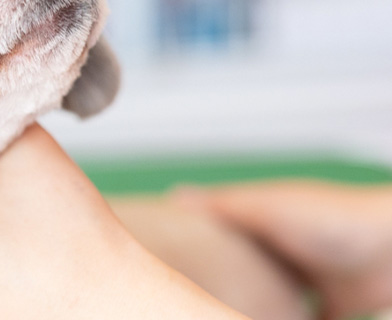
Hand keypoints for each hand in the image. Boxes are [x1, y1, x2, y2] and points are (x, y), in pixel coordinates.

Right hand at [178, 180, 391, 319]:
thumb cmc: (336, 220)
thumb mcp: (268, 209)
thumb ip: (224, 207)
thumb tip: (174, 196)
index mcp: (266, 221)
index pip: (222, 230)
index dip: (195, 241)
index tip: (166, 253)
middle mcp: (286, 250)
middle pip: (245, 269)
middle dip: (222, 282)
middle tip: (191, 294)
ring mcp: (311, 280)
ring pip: (271, 300)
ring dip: (254, 309)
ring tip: (219, 314)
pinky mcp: (335, 308)